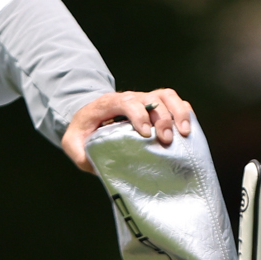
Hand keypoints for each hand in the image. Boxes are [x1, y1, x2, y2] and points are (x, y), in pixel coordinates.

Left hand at [62, 88, 195, 171]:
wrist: (92, 118)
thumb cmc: (84, 130)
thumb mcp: (72, 142)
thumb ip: (78, 152)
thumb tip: (92, 163)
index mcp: (109, 104)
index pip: (127, 102)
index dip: (139, 115)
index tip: (145, 135)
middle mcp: (132, 98)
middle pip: (152, 99)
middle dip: (162, 119)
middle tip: (166, 141)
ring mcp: (146, 100)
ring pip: (168, 96)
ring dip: (179, 113)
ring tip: (184, 133)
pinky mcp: (158, 106)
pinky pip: (176, 102)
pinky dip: (185, 112)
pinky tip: (188, 131)